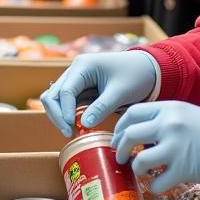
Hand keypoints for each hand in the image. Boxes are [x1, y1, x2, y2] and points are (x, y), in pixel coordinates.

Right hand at [41, 50, 159, 135]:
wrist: (147, 68)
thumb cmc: (135, 75)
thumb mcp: (120, 92)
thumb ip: (102, 107)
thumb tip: (83, 124)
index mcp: (83, 66)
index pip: (65, 91)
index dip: (65, 111)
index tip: (71, 128)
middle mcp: (75, 71)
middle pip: (53, 94)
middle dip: (57, 115)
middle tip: (68, 133)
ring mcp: (76, 79)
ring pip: (55, 99)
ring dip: (59, 115)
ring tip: (70, 132)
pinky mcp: (80, 88)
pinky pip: (66, 102)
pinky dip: (66, 114)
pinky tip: (75, 126)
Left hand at [112, 101, 199, 193]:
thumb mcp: (187, 114)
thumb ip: (165, 119)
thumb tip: (141, 132)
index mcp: (169, 109)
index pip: (132, 113)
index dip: (120, 127)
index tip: (117, 137)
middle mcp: (168, 125)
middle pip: (129, 135)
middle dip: (121, 148)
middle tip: (121, 157)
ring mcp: (175, 148)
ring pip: (140, 161)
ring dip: (137, 168)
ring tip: (141, 172)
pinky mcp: (182, 170)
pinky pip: (156, 183)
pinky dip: (154, 187)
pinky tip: (158, 185)